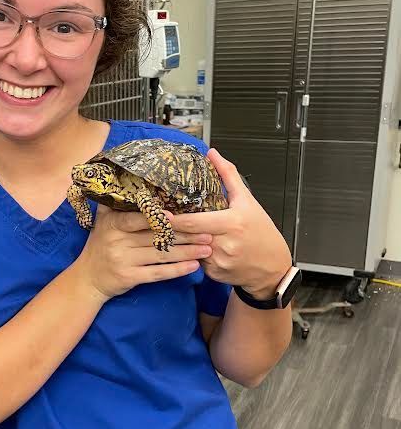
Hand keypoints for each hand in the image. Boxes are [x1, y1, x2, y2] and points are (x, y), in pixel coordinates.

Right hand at [74, 205, 212, 301]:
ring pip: (160, 255)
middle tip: (207, 231)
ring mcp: (123, 260)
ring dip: (187, 252)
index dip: (156, 216)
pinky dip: (177, 270)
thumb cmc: (100, 246)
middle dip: (184, 234)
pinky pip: (158, 273)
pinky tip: (194, 266)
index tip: (177, 214)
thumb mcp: (103, 222)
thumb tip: (127, 175)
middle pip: (155, 236)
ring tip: (207, 248)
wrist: (87, 279)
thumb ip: (115, 203)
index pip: (137, 218)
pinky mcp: (129, 278)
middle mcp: (117, 241)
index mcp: (112, 223)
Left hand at [167, 148, 292, 298]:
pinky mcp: (215, 274)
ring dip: (182, 242)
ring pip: (189, 250)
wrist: (273, 266)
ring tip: (173, 233)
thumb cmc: (261, 232)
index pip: (193, 222)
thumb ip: (228, 176)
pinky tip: (195, 247)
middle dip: (170, 230)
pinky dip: (193, 254)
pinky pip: (196, 262)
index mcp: (232, 223)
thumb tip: (213, 154)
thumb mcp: (247, 201)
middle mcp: (224, 244)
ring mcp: (219, 262)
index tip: (157, 213)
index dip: (172, 219)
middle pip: (187, 236)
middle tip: (156, 221)